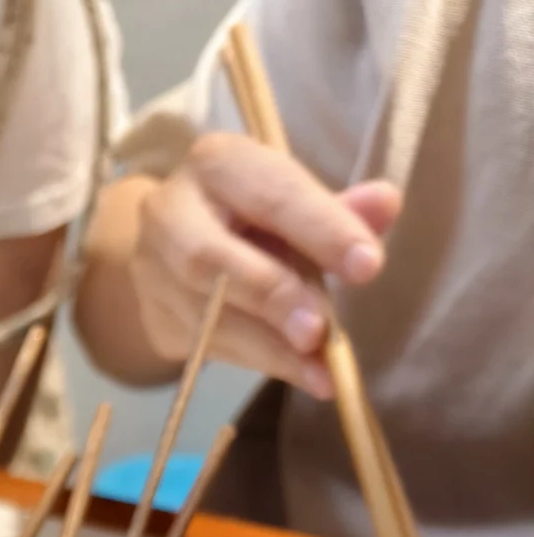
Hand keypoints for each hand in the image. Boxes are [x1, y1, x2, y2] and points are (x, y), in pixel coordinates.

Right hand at [125, 132, 400, 397]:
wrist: (178, 241)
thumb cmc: (252, 214)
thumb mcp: (295, 199)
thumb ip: (338, 208)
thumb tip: (385, 206)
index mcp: (217, 163)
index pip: (270, 194)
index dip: (320, 229)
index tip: (368, 266)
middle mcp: (170, 210)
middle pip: (211, 257)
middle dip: (272, 297)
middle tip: (320, 334)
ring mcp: (151, 268)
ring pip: (205, 314)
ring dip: (267, 346)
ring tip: (320, 370)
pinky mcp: (153, 316)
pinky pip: (203, 345)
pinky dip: (256, 361)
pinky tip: (298, 373)